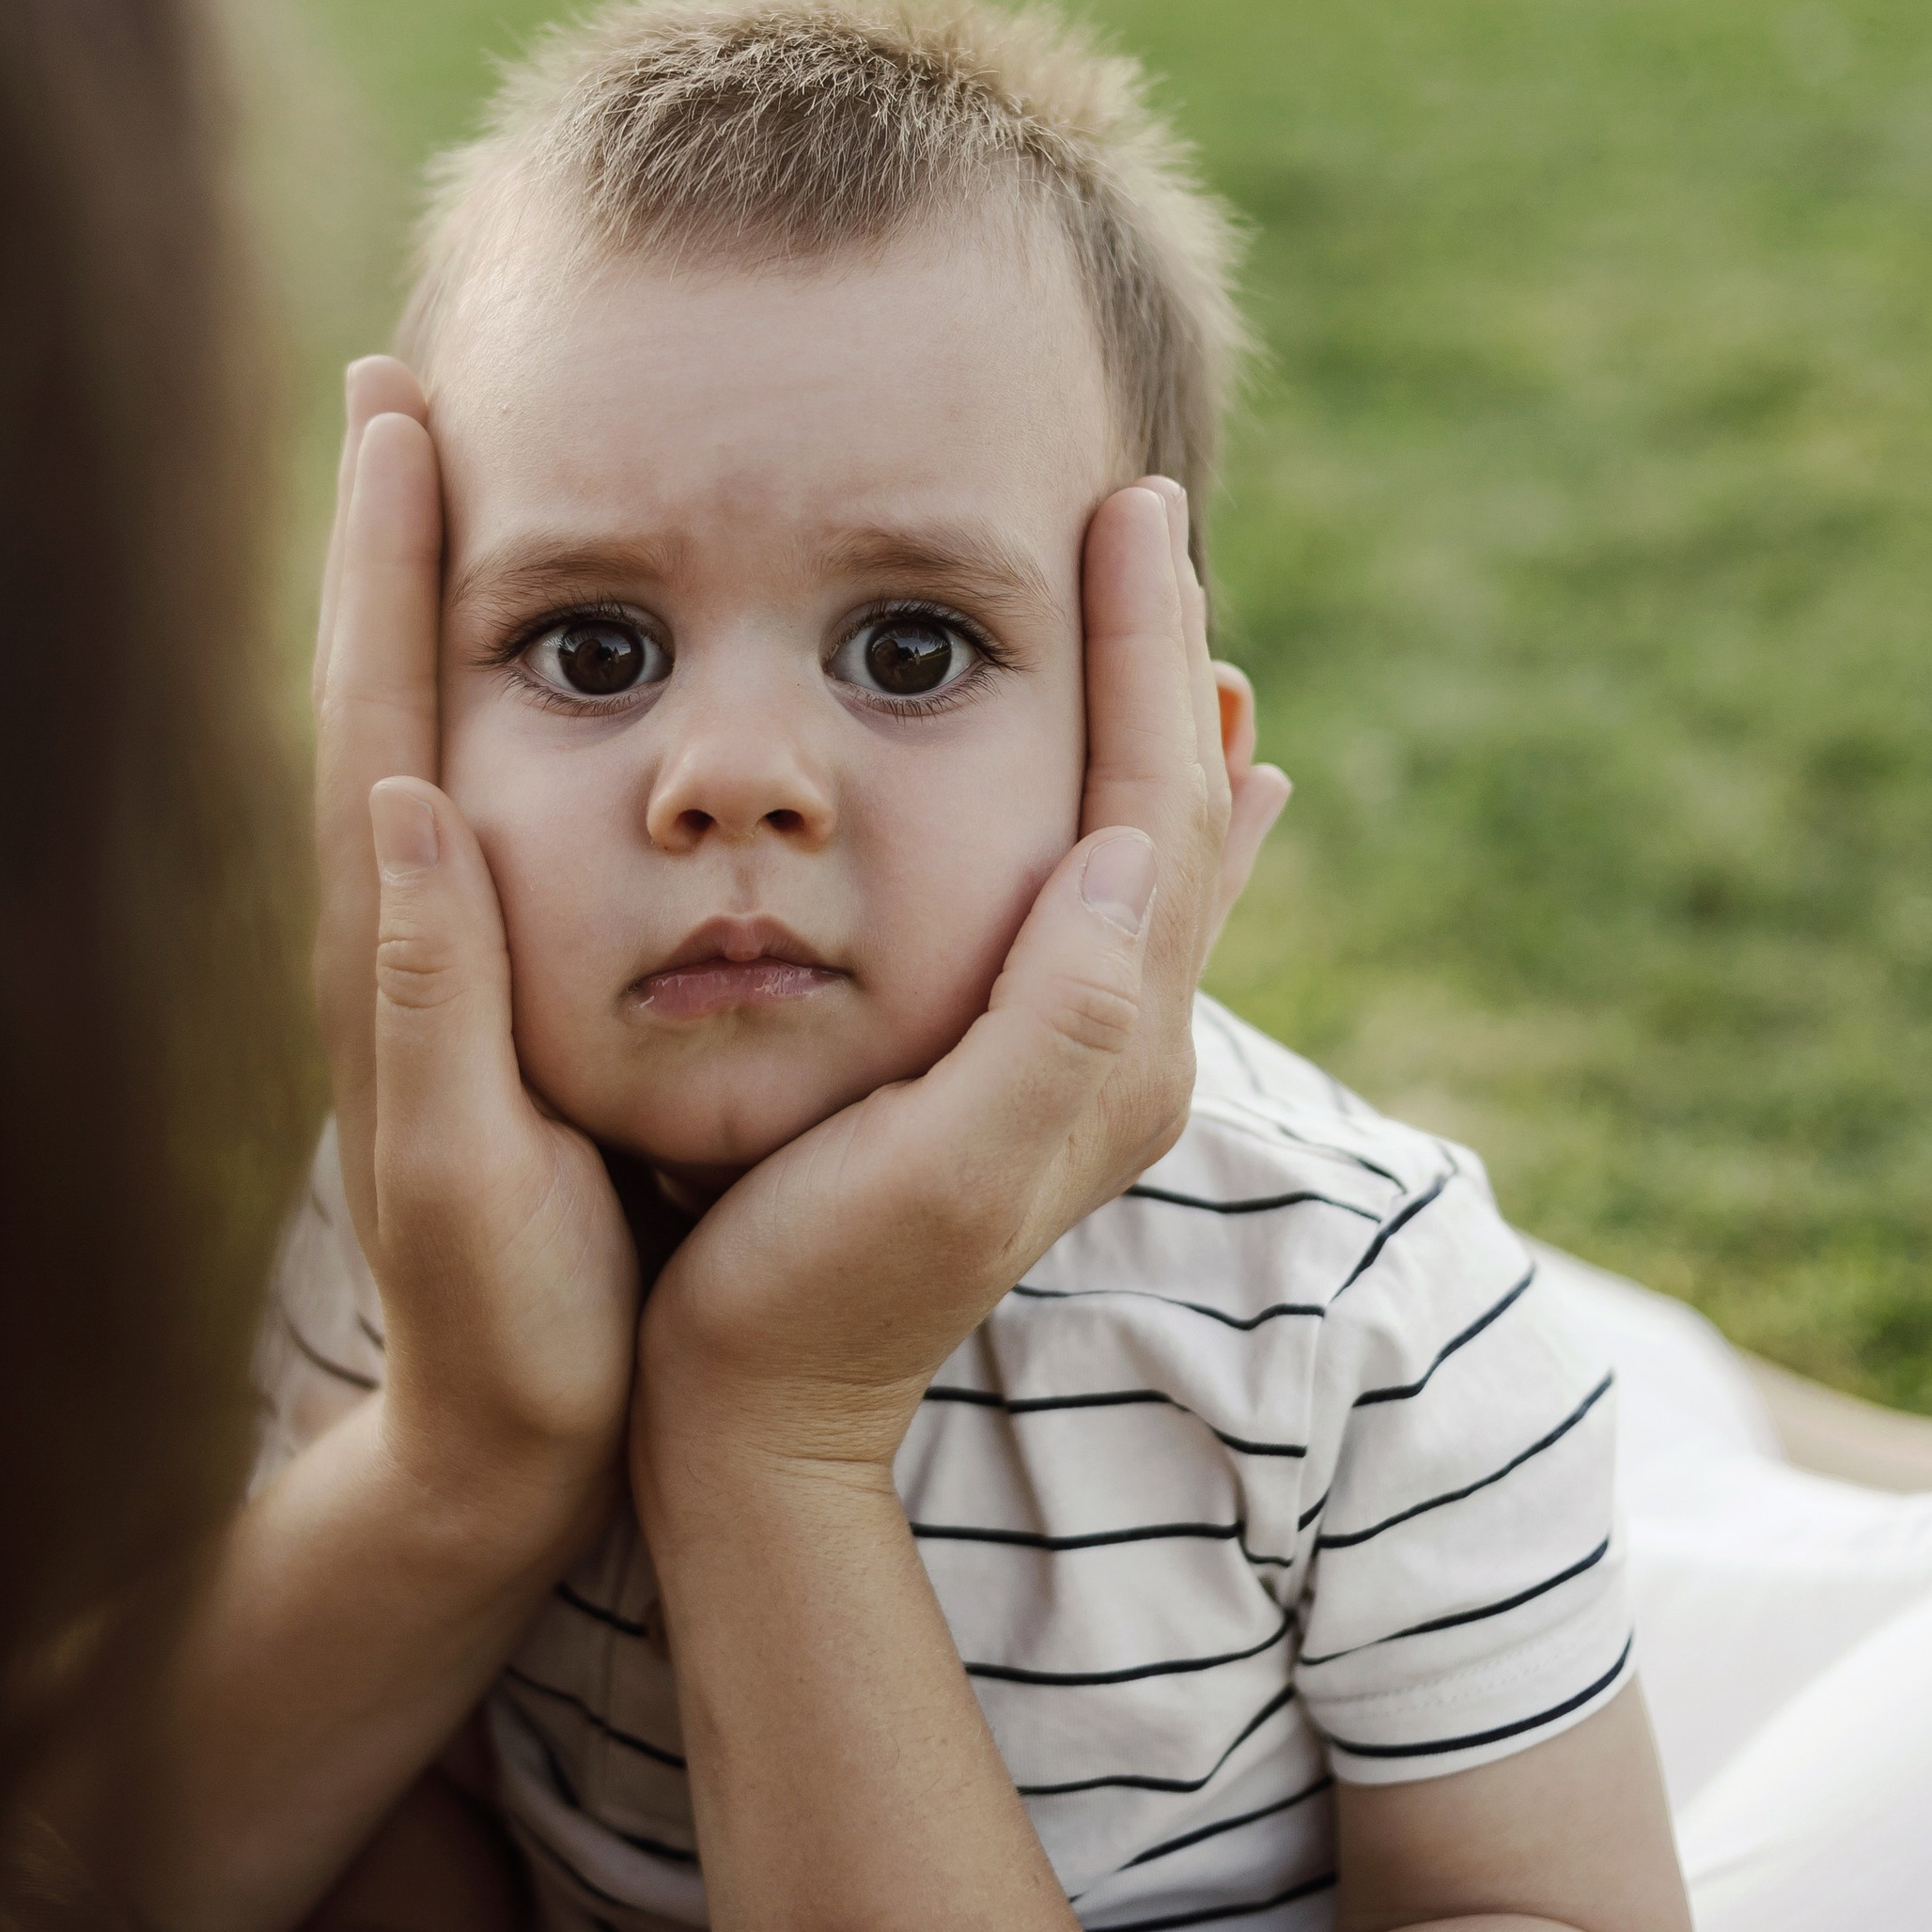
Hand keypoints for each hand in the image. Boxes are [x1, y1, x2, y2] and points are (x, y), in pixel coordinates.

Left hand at [309, 359, 636, 1495]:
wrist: (492, 1440)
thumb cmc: (501, 1320)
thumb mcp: (462, 1167)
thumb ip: (427, 997)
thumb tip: (399, 802)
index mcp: (394, 950)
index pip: (378, 709)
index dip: (384, 559)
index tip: (399, 406)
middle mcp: (390, 929)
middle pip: (379, 687)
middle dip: (392, 536)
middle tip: (408, 385)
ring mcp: (426, 956)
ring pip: (423, 732)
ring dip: (431, 602)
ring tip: (453, 479)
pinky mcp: (467, 993)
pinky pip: (466, 796)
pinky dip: (479, 700)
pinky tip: (529, 661)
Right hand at [637, 477, 1289, 1475]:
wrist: (755, 1421)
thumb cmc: (808, 1286)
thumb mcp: (933, 1161)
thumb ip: (1052, 1019)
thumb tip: (1134, 847)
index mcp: (1107, 1047)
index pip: (1159, 804)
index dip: (1149, 650)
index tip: (1131, 510)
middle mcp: (1120, 1050)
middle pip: (1176, 811)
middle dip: (1169, 661)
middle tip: (1149, 519)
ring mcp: (1072, 1065)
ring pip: (1149, 854)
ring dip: (1161, 730)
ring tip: (1169, 624)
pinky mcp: (1015, 1073)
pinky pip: (1109, 911)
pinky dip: (1133, 819)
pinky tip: (1133, 794)